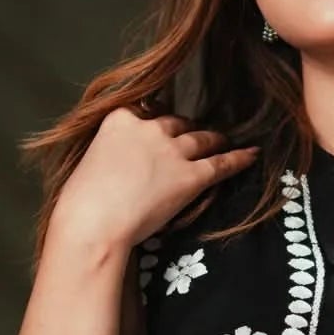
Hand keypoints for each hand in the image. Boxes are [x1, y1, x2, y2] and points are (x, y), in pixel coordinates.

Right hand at [53, 108, 260, 252]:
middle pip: (177, 123)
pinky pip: (221, 164)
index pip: (148, 111)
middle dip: (186, 131)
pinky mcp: (190, 177)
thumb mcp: (91, 161)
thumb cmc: (81, 202)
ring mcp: (172, 151)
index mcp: (120, 118)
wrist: (92, 223)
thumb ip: (111, 151)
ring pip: (202, 139)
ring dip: (214, 140)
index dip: (158, 123)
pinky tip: (252, 155)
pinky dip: (238, 159)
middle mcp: (149, 128)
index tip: (163, 130)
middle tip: (195, 139)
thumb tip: (120, 161)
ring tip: (224, 142)